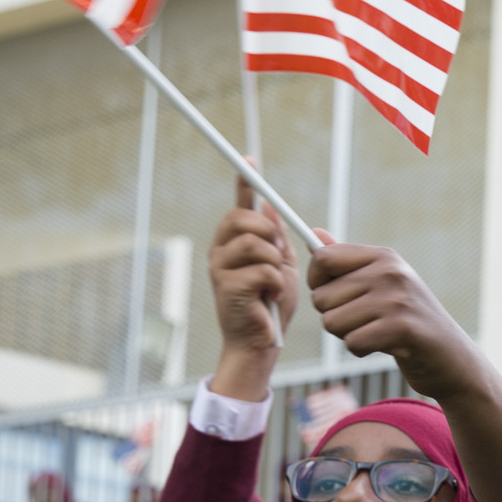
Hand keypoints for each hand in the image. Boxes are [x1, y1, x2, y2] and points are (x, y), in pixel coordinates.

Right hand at [208, 182, 294, 398]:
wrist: (261, 342)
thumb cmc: (271, 306)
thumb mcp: (281, 267)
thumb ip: (276, 240)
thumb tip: (273, 209)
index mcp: (235, 243)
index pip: (239, 206)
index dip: (245, 182)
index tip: (249, 158)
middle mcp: (221, 250)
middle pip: (244, 219)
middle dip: (269, 234)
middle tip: (278, 256)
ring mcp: (220, 267)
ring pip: (256, 244)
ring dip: (275, 264)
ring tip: (274, 284)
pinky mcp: (226, 287)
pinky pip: (263, 270)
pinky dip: (276, 284)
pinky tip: (271, 298)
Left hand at [306, 244, 468, 397]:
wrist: (451, 355)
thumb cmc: (408, 319)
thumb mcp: (381, 283)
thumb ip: (347, 261)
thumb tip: (313, 234)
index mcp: (384, 257)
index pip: (323, 258)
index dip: (317, 282)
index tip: (334, 295)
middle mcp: (391, 272)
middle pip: (322, 297)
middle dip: (335, 317)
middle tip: (366, 320)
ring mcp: (398, 299)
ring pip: (332, 322)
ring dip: (348, 335)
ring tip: (377, 332)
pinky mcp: (401, 329)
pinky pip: (352, 342)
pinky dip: (362, 350)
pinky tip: (386, 346)